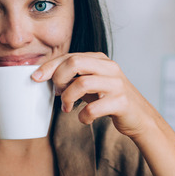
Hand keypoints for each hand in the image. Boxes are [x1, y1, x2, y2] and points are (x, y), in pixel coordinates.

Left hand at [33, 53, 154, 138]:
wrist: (139, 117)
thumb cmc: (109, 99)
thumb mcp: (91, 83)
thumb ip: (73, 76)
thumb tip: (44, 76)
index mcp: (100, 60)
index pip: (69, 56)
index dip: (49, 66)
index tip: (35, 78)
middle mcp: (109, 68)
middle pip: (75, 63)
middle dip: (58, 78)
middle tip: (56, 93)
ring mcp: (117, 84)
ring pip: (82, 83)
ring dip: (68, 99)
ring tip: (67, 108)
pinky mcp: (121, 102)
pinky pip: (93, 108)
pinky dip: (83, 116)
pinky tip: (84, 119)